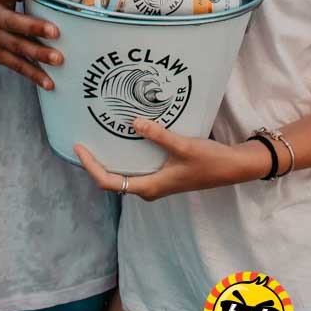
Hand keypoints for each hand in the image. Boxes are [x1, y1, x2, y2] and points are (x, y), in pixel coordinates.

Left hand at [73, 118, 264, 198]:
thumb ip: (158, 135)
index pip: (108, 181)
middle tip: (81, 140)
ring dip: (108, 160)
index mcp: (149, 187)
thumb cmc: (209, 161)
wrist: (232, 168)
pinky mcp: (161, 176)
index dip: (91, 166)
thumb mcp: (184, 146)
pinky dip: (123, 156)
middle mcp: (148, 189)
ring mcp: (154, 183)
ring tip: (96, 138)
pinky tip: (123, 139)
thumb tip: (133, 122)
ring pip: (122, 174)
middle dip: (94, 163)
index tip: (79, 147)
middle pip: (111, 179)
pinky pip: (134, 168)